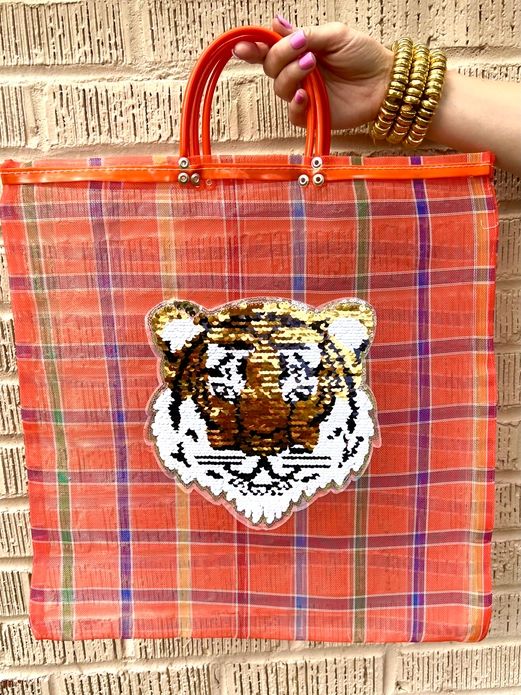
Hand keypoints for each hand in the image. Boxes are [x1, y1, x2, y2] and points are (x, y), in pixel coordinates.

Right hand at [233, 17, 393, 129]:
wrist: (384, 82)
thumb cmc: (363, 55)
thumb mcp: (334, 34)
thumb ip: (305, 33)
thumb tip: (275, 22)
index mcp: (299, 50)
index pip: (269, 49)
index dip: (253, 48)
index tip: (242, 47)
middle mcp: (297, 72)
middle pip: (270, 67)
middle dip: (280, 57)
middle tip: (302, 50)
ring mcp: (303, 94)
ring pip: (280, 88)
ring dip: (291, 75)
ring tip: (312, 66)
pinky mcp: (311, 115)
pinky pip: (292, 113)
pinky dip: (295, 104)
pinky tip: (304, 95)